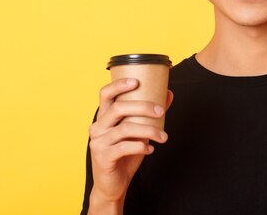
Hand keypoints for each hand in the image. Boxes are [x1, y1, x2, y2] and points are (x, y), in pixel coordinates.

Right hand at [88, 78, 173, 202]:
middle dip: (143, 106)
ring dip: (149, 131)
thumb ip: (150, 114)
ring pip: (125, 129)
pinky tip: (150, 150)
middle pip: (119, 108)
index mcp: (104, 117)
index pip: (105, 94)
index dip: (119, 85)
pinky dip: (141, 147)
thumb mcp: (138, 132)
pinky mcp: (103, 157)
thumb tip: (168, 93)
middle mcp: (97, 127)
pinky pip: (124, 147)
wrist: (113, 184)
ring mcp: (98, 142)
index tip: (137, 82)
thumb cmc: (125, 155)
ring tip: (163, 137)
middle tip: (161, 111)